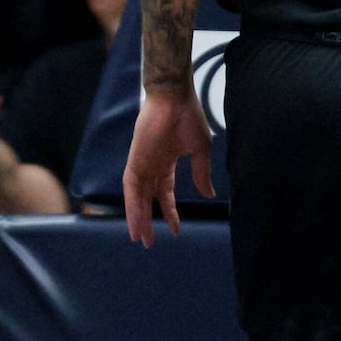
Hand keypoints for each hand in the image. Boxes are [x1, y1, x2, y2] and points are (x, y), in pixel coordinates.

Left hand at [122, 84, 213, 243]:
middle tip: (148, 242)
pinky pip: (131, 188)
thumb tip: (209, 195)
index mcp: (166, 162)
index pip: (165, 192)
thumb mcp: (200, 150)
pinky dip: (132, 206)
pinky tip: (135, 221)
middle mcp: (152, 165)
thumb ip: (201, 174)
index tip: (175, 229)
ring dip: (137, 218)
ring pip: (137, 197)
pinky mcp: (135, 161)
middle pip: (148, 199)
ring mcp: (141, 163)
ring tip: (140, 239)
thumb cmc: (188, 117)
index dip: (169, 210)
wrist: (174, 98)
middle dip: (148, 220)